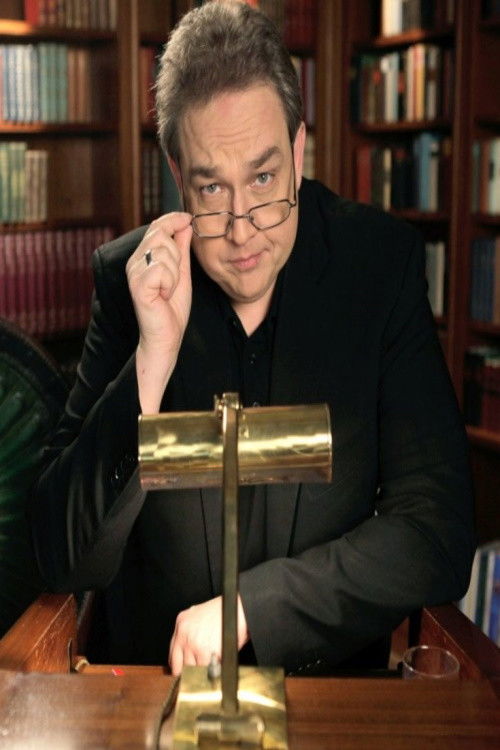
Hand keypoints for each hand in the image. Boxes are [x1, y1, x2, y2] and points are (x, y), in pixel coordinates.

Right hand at [126, 212, 192, 412]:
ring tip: (168, 289)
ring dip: (175, 273)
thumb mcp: (182, 272)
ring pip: (164, 253)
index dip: (173, 219)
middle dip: (177, 255)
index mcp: (143, 257)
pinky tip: (164, 295)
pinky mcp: (138, 286)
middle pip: (161, 235)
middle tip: (174, 278)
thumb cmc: (172, 307)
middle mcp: (134, 262)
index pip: (156, 226)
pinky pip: (162, 270)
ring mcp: (134, 273)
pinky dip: (170, 283)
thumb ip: (182, 248)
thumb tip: (185, 224)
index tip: (188, 218)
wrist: (167, 336)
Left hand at [168, 595, 248, 675]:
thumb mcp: (201, 614)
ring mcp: (193, 643)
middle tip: (197, 672)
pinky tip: (217, 664)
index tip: (182, 670)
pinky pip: (205, 671)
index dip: (179, 664)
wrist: (239, 607)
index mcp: (182, 621)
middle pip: (179, 664)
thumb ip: (192, 631)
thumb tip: (190, 651)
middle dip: (189, 671)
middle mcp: (184, 632)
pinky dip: (212, 671)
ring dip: (202, 671)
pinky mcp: (204, 652)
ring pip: (192, 670)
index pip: (173, 652)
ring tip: (211, 664)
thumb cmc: (226, 610)